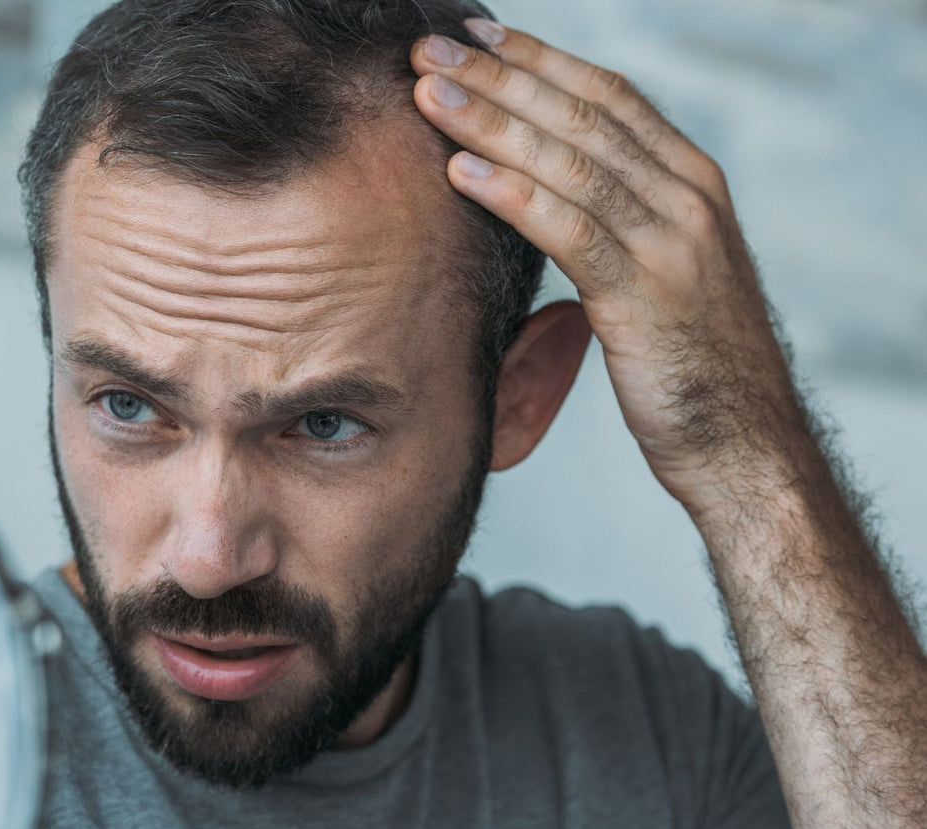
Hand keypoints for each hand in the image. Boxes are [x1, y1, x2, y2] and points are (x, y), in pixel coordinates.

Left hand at [411, 20, 806, 513]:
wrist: (745, 444)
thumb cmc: (691, 362)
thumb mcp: (662, 270)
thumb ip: (620, 218)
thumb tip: (549, 183)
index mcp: (692, 182)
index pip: (608, 95)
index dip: (537, 60)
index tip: (475, 36)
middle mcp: (688, 198)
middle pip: (581, 115)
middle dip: (499, 77)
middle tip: (429, 50)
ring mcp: (672, 243)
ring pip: (570, 162)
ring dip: (491, 123)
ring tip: (427, 97)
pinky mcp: (646, 296)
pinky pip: (570, 230)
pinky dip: (511, 195)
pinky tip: (459, 173)